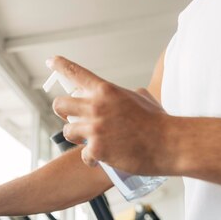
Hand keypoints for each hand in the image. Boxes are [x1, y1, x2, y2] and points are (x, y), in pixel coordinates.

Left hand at [48, 56, 175, 174]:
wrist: (169, 143)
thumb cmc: (158, 121)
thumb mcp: (141, 98)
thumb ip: (125, 95)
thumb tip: (129, 95)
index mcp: (106, 90)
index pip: (76, 72)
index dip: (60, 65)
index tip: (51, 61)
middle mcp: (96, 107)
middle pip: (59, 104)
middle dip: (63, 111)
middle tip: (72, 117)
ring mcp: (94, 129)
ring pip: (67, 131)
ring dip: (76, 136)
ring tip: (89, 140)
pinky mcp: (97, 149)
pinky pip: (83, 154)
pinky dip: (91, 158)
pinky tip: (100, 158)